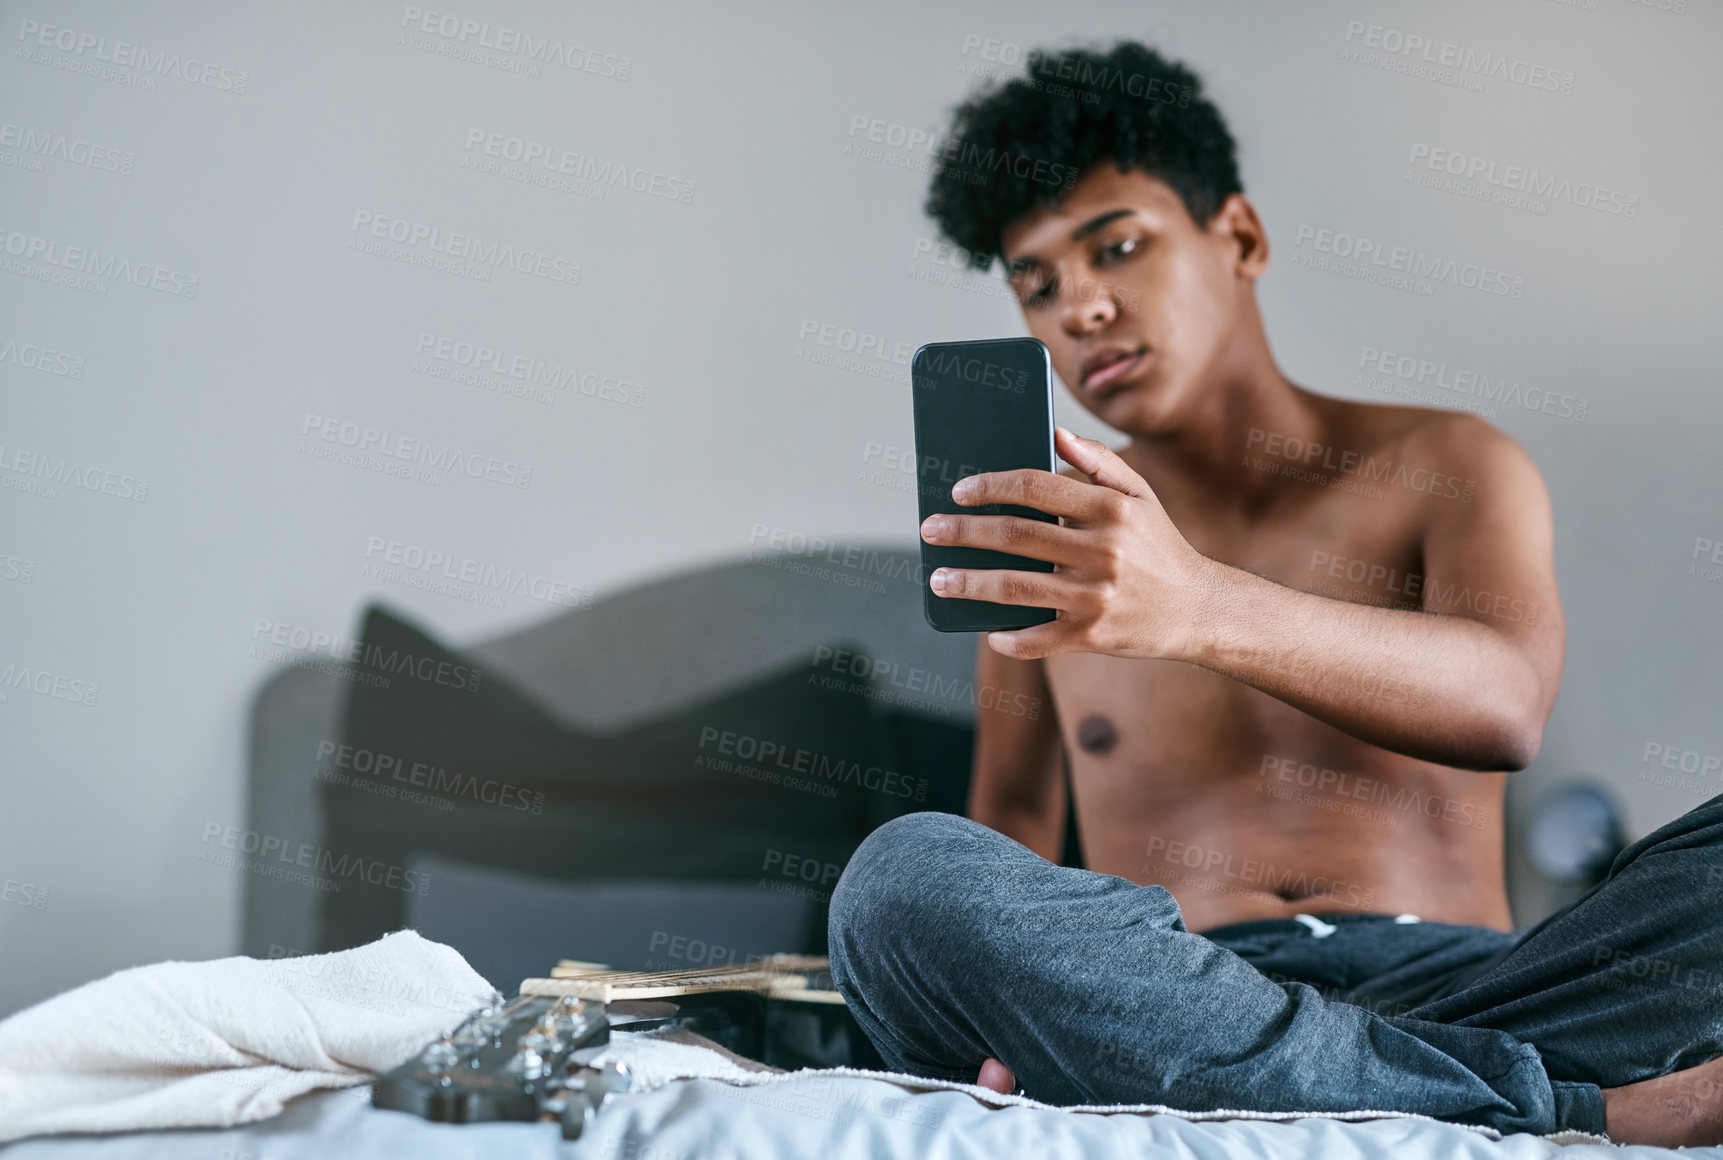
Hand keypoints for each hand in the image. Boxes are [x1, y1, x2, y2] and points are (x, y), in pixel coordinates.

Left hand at [919, 426, 1214, 660]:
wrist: (1200, 609)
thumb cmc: (1160, 546)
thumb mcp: (1140, 495)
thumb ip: (1098, 462)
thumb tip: (1053, 431)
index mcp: (1110, 509)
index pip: (1035, 486)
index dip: (990, 485)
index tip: (958, 490)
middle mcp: (1103, 551)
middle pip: (1014, 535)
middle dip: (963, 531)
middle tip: (930, 530)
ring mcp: (1096, 597)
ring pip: (1014, 588)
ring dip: (968, 583)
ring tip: (938, 578)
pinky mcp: (1093, 635)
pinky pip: (1037, 639)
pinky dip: (1008, 636)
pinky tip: (987, 629)